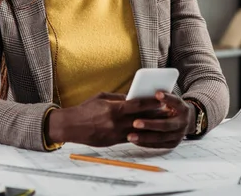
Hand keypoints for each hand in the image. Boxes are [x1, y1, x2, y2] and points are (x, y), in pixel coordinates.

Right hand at [46, 92, 162, 146]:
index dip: (152, 103)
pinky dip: (140, 134)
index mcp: (114, 109)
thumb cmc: (86, 109)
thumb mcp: (102, 97)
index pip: (138, 105)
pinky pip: (131, 138)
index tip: (162, 100)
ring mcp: (116, 134)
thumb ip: (119, 98)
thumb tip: (134, 98)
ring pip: (139, 130)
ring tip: (162, 123)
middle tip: (168, 112)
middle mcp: (116, 123)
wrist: (71, 126)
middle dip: (155, 115)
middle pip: (141, 119)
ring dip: (151, 126)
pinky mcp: (114, 142)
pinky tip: (148, 131)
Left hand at [127, 92, 193, 148]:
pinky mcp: (172, 144)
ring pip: (160, 137)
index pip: (176, 102)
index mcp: (183, 109)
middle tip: (135, 123)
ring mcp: (178, 135)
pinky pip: (157, 145)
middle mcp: (183, 123)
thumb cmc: (172, 107)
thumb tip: (145, 90)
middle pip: (166, 125)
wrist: (186, 121)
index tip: (157, 94)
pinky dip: (145, 143)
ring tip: (130, 136)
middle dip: (150, 124)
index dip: (168, 98)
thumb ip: (161, 97)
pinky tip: (134, 140)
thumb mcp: (171, 100)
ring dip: (144, 137)